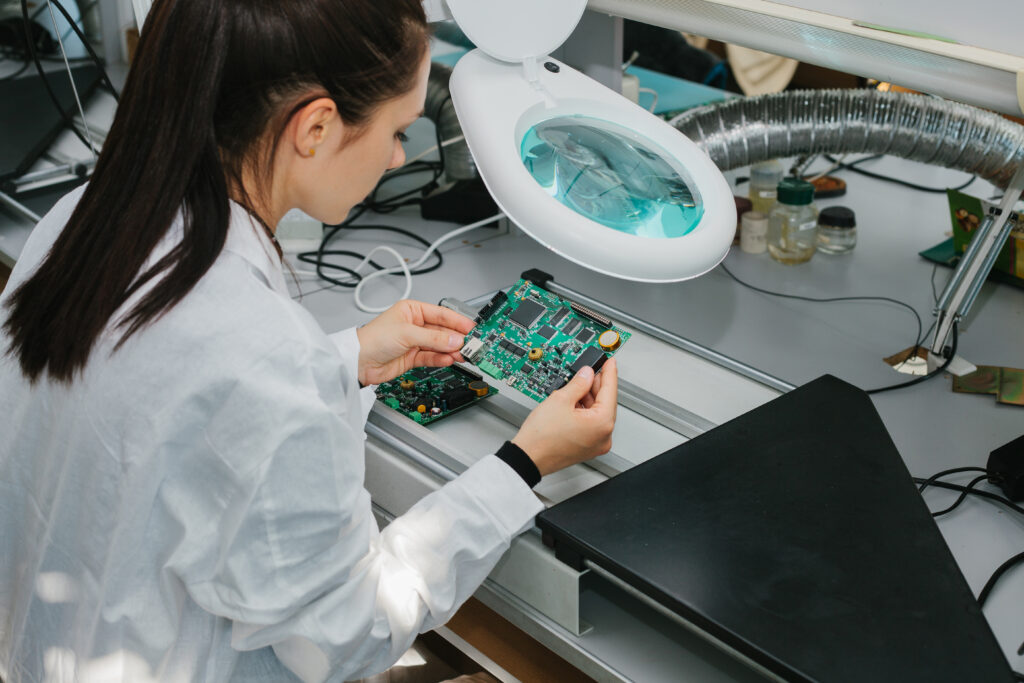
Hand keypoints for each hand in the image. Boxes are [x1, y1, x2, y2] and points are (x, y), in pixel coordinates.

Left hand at [355, 300, 474, 385]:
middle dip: (457, 338)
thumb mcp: (407, 334)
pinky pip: (432, 357)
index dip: (458, 321)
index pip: (441, 314)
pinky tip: (450, 359)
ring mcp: (415, 342)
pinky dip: (441, 359)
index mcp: (412, 310)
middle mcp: (415, 325)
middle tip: (472, 345)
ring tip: (464, 354)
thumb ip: (434, 339)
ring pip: (439, 346)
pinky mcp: (413, 358)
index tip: (472, 328)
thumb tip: (455, 340)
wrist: (358, 362)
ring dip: (452, 350)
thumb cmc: (373, 340)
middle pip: (443, 331)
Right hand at [512, 358, 617, 476]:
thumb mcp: (560, 399)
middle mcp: (604, 437)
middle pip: (605, 403)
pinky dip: (584, 411)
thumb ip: (579, 383)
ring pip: (597, 413)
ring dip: (588, 398)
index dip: (609, 372)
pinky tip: (573, 401)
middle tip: (590, 370)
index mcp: (602, 424)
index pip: (611, 391)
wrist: (528, 457)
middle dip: (596, 385)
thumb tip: (587, 374)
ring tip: (575, 386)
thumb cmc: (541, 437)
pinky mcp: (587, 448)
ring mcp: (596, 444)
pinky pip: (591, 424)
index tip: (609, 361)